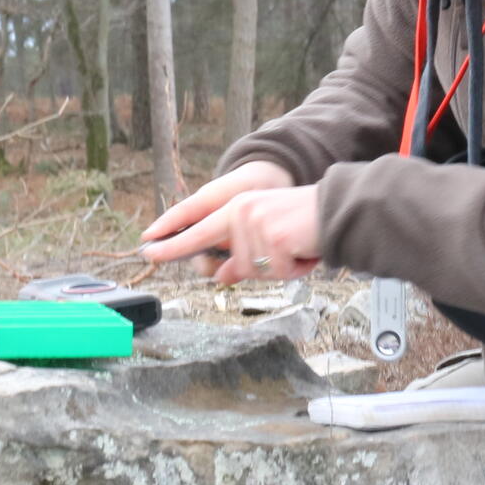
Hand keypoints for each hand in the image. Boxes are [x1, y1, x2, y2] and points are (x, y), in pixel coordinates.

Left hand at [140, 162, 319, 284]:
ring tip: (297, 250)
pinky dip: (296, 269)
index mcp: (236, 208)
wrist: (336, 211)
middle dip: (255, 267)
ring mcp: (256, 226)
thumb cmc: (302, 224)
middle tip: (276, 255)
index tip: (149, 250)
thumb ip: (241, 255)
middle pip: (235, 264)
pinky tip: (305, 252)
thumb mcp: (266, 235)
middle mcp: (241, 214)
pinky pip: (279, 273)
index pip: (198, 229)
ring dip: (281, 269)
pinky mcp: (275, 239)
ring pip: (258, 272)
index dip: (173, 242)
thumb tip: (220, 276)